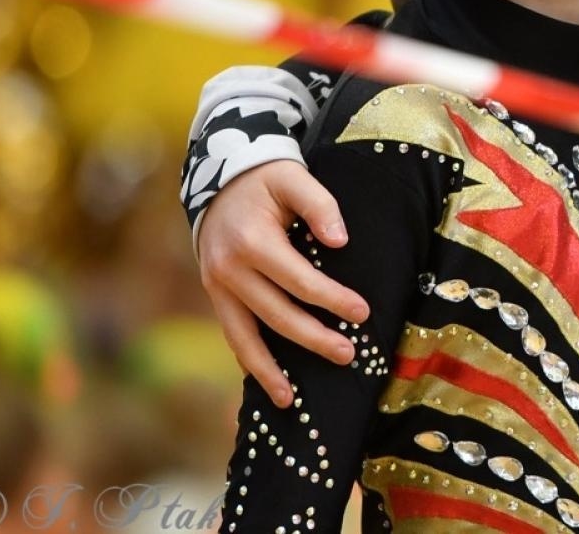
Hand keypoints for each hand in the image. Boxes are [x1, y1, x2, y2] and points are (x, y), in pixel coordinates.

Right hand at [196, 160, 368, 406]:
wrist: (219, 179)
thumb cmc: (267, 180)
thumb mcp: (294, 178)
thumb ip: (320, 205)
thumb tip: (340, 241)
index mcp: (251, 241)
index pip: (298, 280)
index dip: (331, 299)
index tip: (363, 313)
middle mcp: (228, 269)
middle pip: (275, 314)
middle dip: (312, 338)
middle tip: (348, 355)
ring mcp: (216, 286)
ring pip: (244, 336)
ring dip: (268, 370)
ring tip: (291, 400)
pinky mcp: (215, 295)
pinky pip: (232, 333)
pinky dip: (249, 360)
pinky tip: (268, 383)